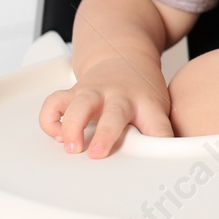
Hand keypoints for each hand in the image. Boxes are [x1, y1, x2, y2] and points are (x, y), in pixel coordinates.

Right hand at [39, 57, 172, 157]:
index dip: (159, 139)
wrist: (124, 55)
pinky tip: (58, 135)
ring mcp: (94, 92)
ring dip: (71, 126)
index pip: (158, 124)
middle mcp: (119, 97)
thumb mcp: (159, 108)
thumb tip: (168, 163)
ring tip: (70, 147)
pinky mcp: (73, 92)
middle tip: (97, 154)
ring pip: (79, 104)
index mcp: (145, 104)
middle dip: (105, 134)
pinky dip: (50, 120)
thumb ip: (159, 133)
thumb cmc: (141, 90)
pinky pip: (53, 103)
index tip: (157, 156)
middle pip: (114, 113)